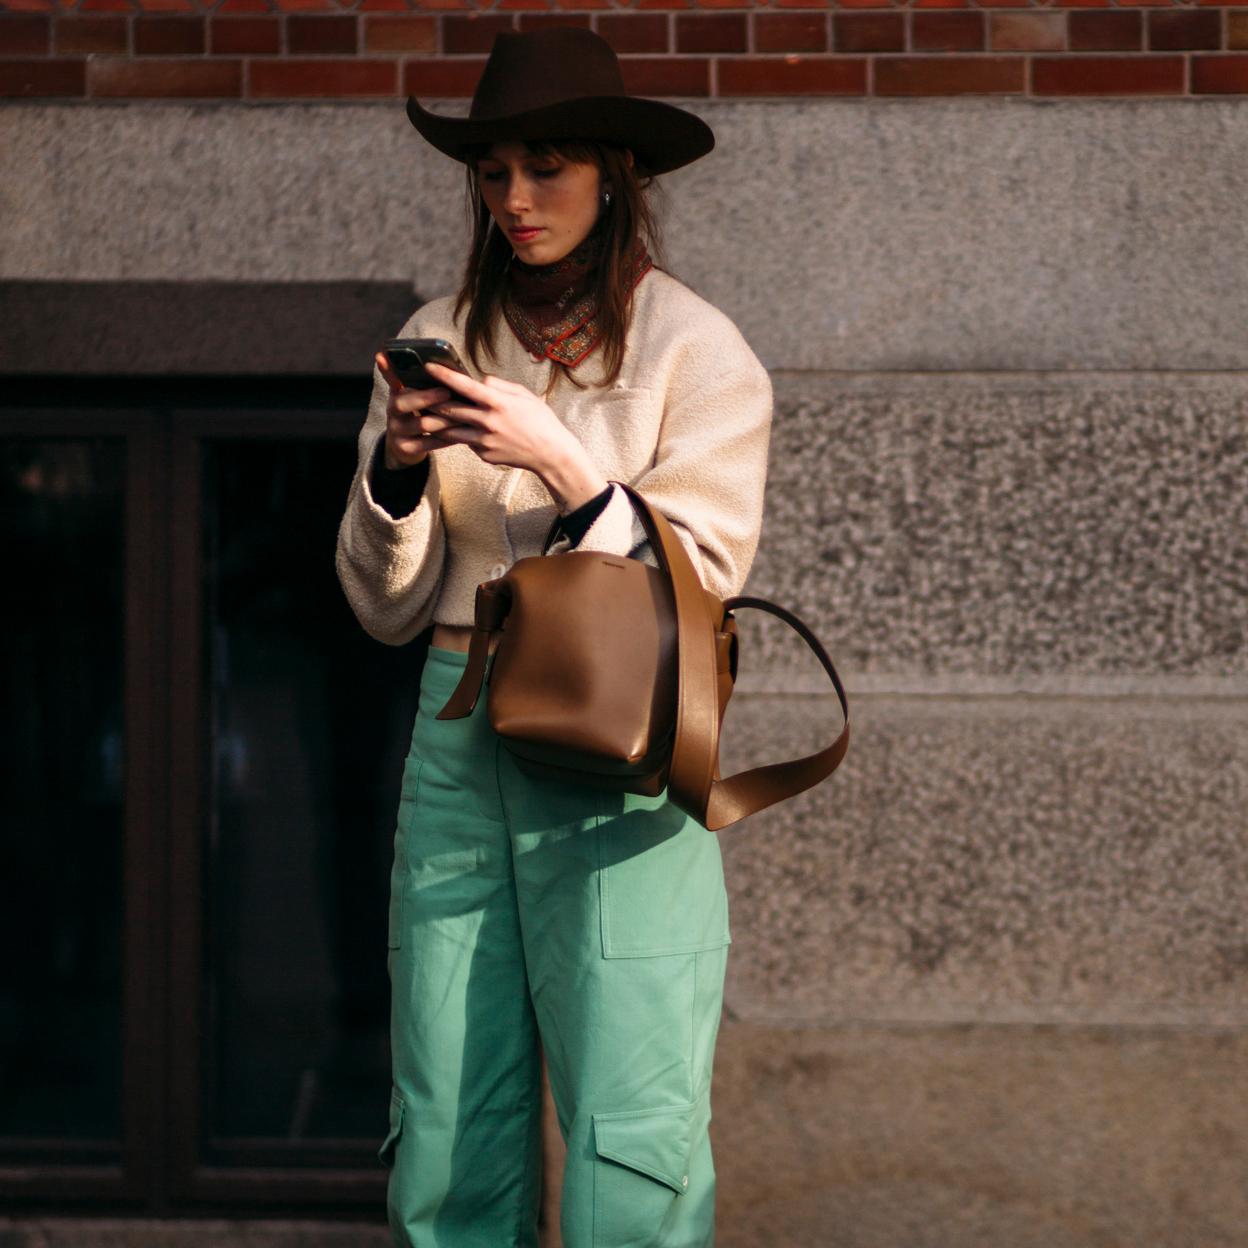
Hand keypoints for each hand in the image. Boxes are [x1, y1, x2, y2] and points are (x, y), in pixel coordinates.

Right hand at [375, 352, 473, 469]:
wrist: (406, 448)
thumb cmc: (418, 415)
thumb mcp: (414, 398)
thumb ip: (420, 382)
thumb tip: (439, 366)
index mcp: (395, 394)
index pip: (390, 378)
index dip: (387, 369)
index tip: (384, 356)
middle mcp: (392, 412)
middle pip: (403, 402)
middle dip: (427, 397)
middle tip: (447, 391)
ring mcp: (397, 431)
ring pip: (422, 424)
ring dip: (444, 418)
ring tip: (463, 414)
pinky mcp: (406, 448)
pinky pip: (429, 443)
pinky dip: (446, 438)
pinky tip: (462, 433)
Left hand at [422, 361, 609, 510]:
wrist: (551, 454)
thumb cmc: (540, 421)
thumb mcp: (524, 395)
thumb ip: (499, 385)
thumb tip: (479, 381)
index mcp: (498, 402)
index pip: (465, 385)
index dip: (444, 375)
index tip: (428, 367)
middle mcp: (488, 422)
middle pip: (450, 409)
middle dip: (431, 401)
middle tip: (417, 393)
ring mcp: (484, 441)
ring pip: (451, 430)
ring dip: (437, 422)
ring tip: (425, 415)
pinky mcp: (484, 455)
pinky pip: (467, 443)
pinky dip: (463, 436)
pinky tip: (461, 432)